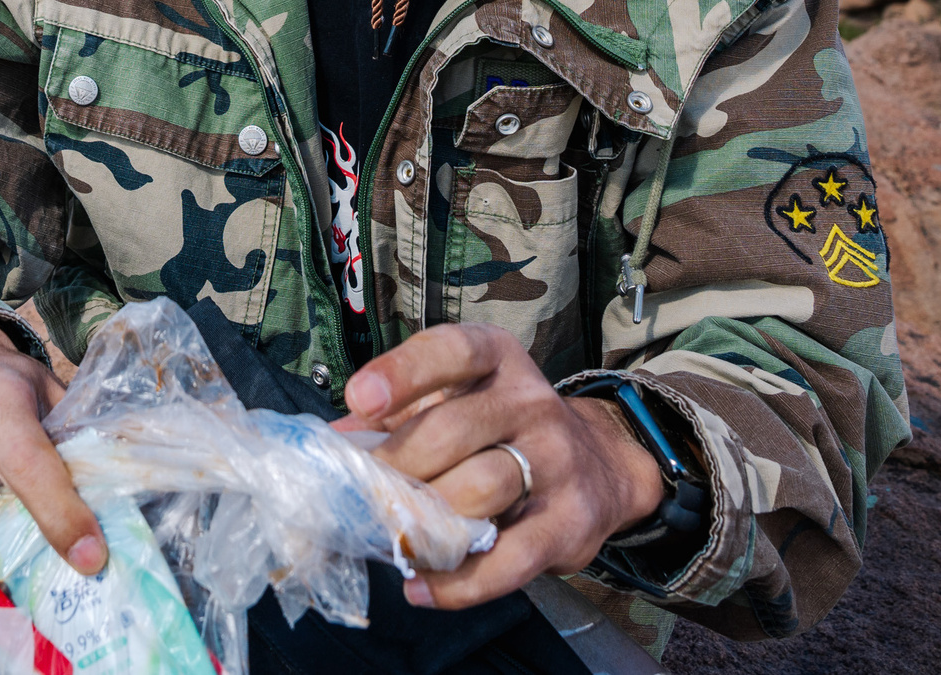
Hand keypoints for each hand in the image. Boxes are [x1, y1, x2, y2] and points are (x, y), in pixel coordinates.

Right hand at [0, 316, 104, 575]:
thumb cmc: (8, 388)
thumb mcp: (50, 390)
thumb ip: (82, 433)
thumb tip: (131, 484)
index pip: (26, 463)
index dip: (61, 512)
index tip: (92, 556)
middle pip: (2, 508)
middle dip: (44, 531)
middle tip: (71, 533)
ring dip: (6, 535)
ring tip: (12, 503)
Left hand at [334, 323, 668, 607]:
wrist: (602, 466)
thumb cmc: (505, 429)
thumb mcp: (461, 401)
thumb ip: (402, 415)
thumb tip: (338, 442)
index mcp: (497, 360)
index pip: (451, 351)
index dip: (402, 373)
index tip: (358, 399)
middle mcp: (531, 402)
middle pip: (452, 430)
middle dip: (395, 465)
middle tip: (359, 494)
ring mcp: (556, 461)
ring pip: (480, 489)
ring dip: (425, 520)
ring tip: (390, 538)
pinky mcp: (570, 523)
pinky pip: (510, 559)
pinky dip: (460, 583)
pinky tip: (421, 588)